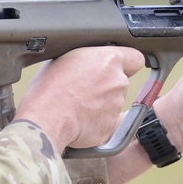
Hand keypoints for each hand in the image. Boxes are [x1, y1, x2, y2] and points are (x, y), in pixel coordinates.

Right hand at [16, 46, 145, 150]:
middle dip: (106, 85)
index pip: (135, 58)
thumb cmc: (50, 86)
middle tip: (83, 88)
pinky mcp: (111, 126)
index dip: (127, 63)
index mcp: (109, 60)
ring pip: (112, 102)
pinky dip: (96, 121)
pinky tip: (79, 119)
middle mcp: (118, 81)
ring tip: (76, 104)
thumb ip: (86, 58)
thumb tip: (86, 62)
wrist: (47, 116)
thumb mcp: (65, 57)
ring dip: (100, 104)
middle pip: (120, 81)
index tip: (119, 67)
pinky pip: (105, 121)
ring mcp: (116, 105)